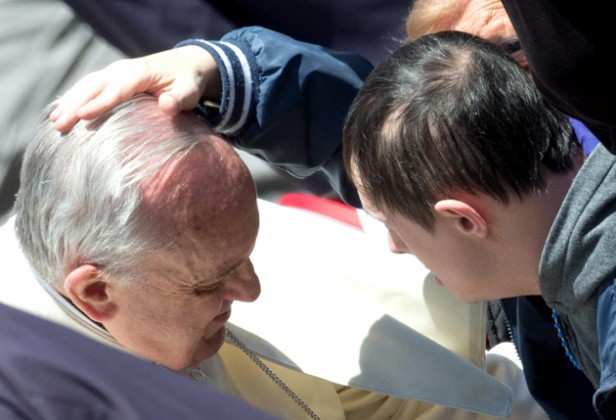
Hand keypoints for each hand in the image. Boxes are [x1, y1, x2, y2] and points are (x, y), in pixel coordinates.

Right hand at [51, 46, 220, 132]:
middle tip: (59, 125)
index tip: (82, 117)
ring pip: (86, 86)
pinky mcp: (110, 80)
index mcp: (140, 73)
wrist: (184, 65)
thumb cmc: (188, 82)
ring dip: (69, 103)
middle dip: (75, 105)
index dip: (99, 103)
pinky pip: (88, 88)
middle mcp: (122, 70)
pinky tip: (61, 114)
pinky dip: (73, 99)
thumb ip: (180, 99)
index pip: (116, 90)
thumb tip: (167, 106)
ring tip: (55, 123)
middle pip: (94, 87)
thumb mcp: (190, 90)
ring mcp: (113, 73)